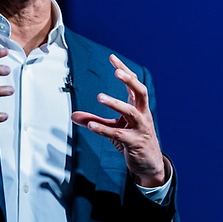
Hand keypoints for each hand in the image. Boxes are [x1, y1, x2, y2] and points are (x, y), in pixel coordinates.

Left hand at [71, 54, 167, 186]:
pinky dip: (103, 129)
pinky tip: (90, 125)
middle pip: (141, 92)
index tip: (112, 58)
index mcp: (139, 107)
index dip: (124, 70)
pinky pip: (118, 134)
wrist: (149, 164)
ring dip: (115, 103)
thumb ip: (95, 119)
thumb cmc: (133, 140)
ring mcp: (140, 128)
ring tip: (100, 97)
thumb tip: (73, 115)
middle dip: (130, 81)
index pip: (134, 84)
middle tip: (117, 73)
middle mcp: (142, 114)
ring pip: (131, 112)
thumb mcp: (115, 128)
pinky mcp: (134, 143)